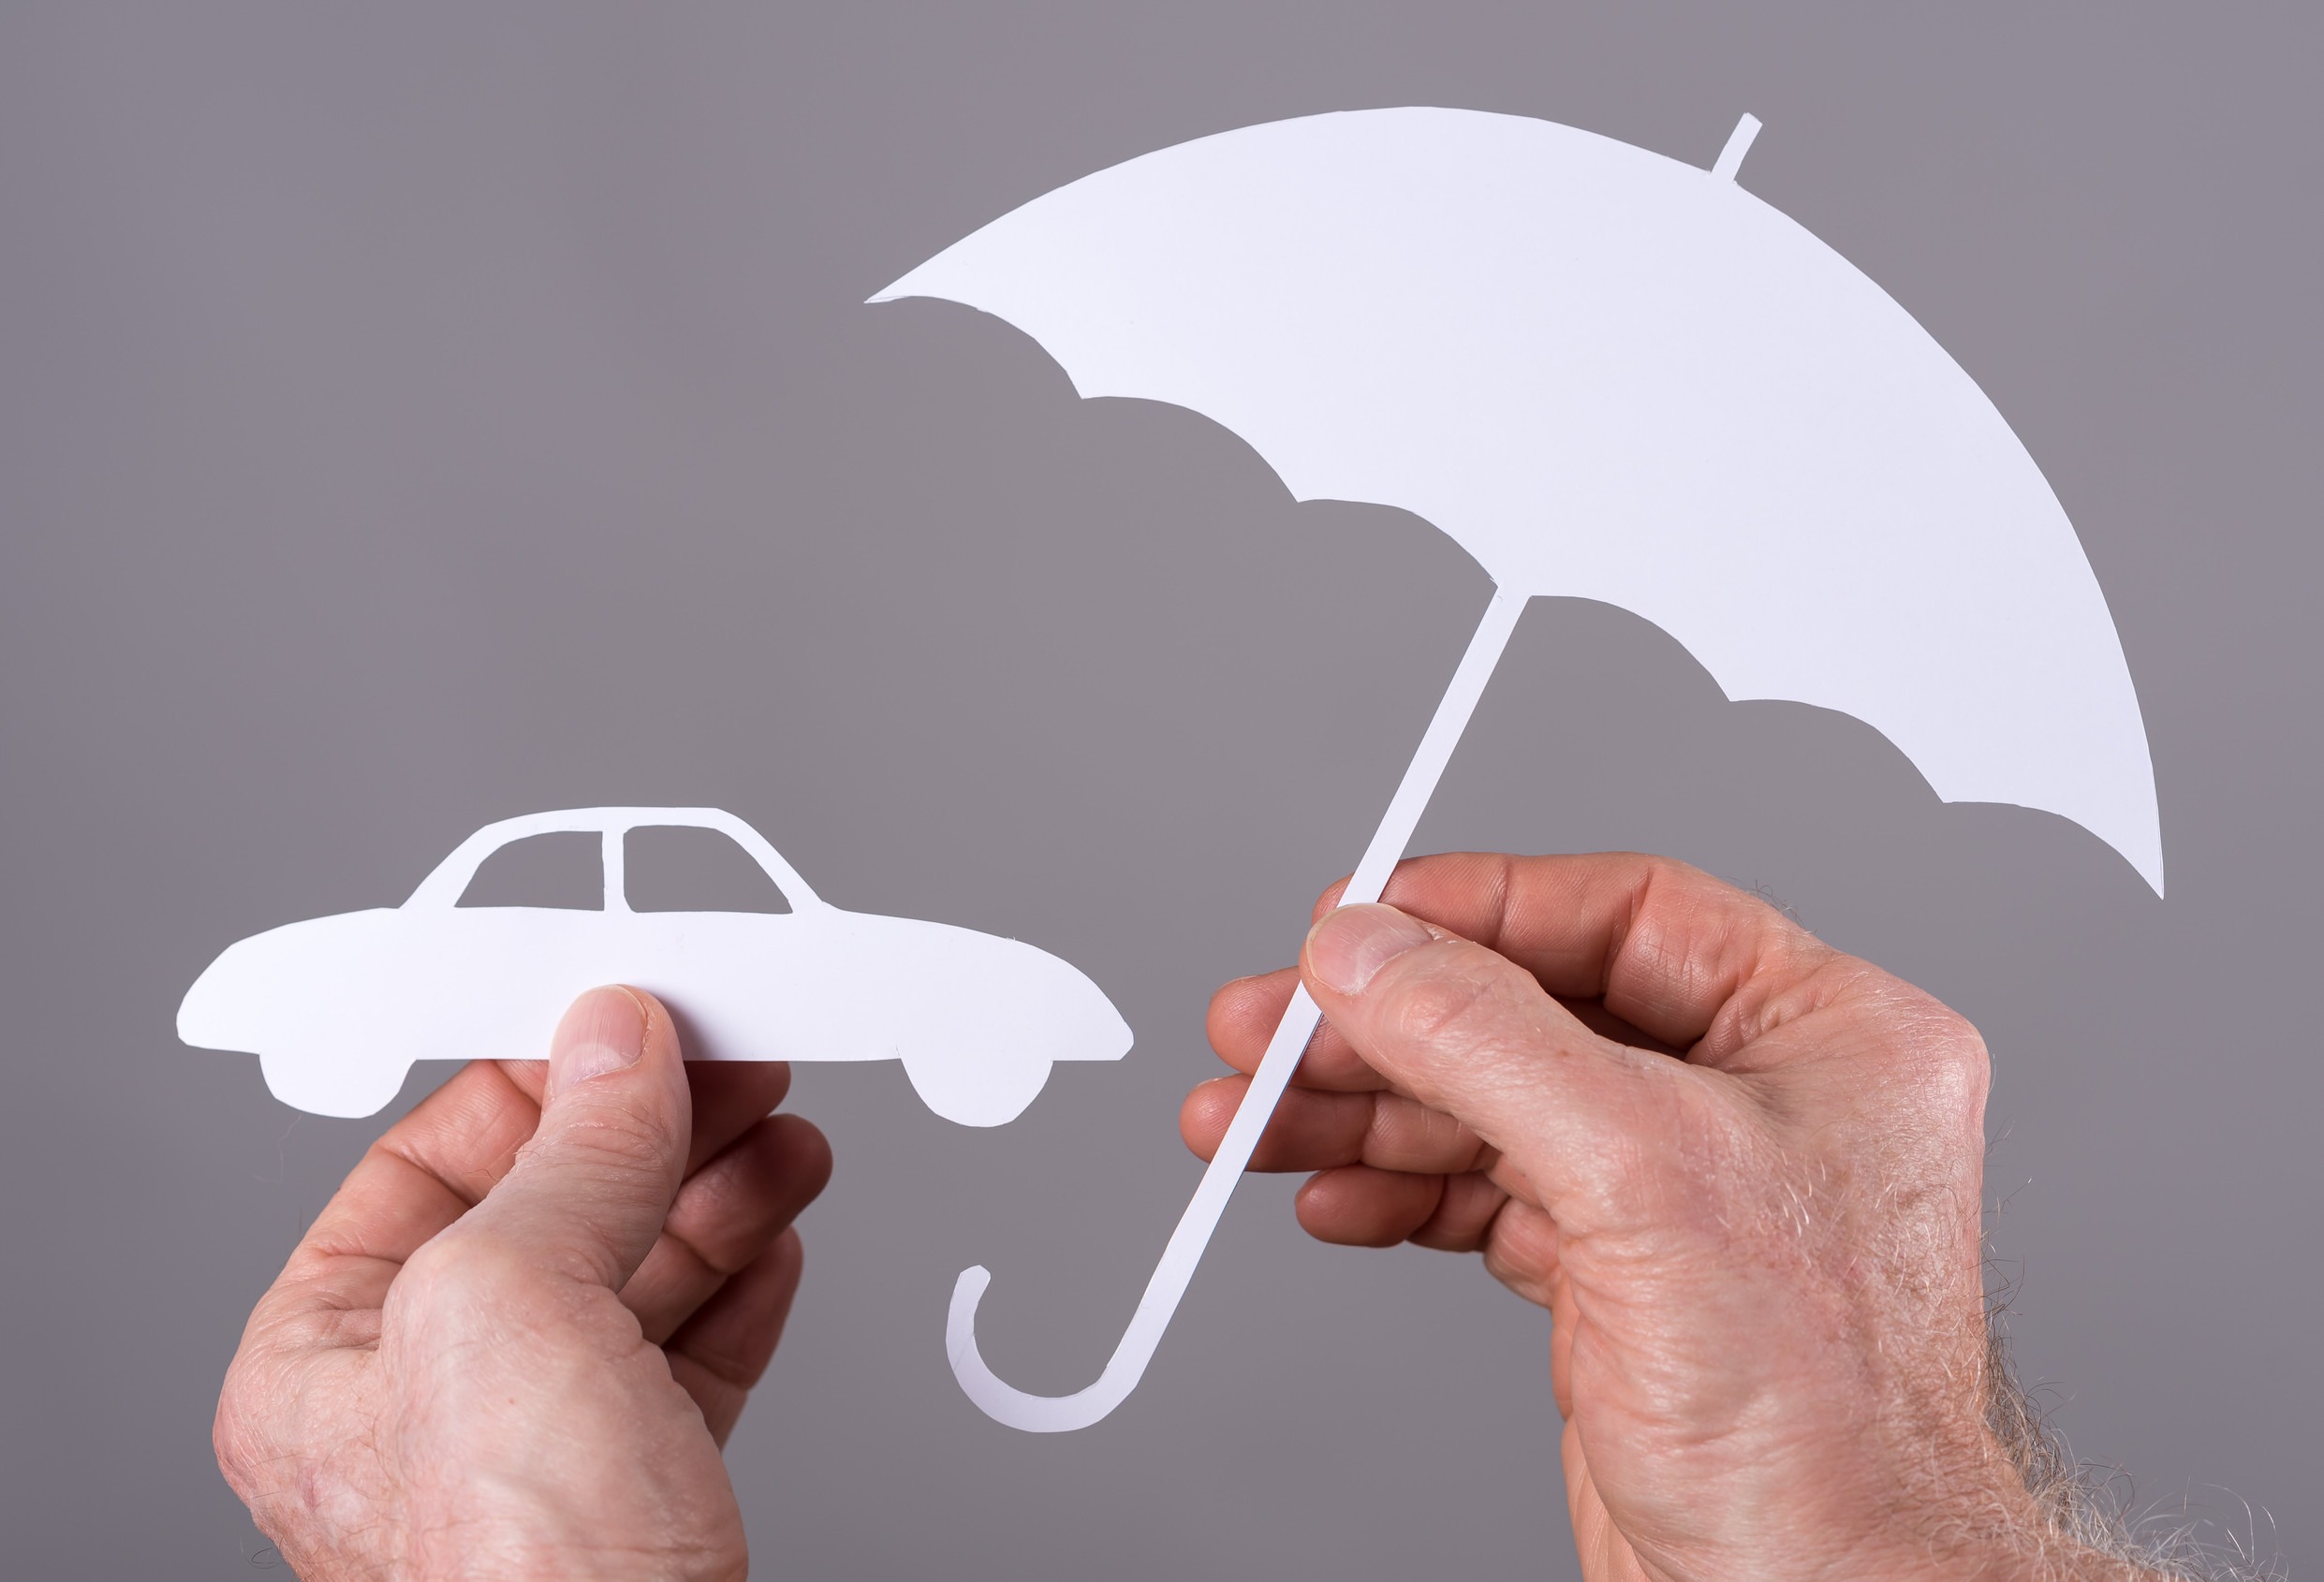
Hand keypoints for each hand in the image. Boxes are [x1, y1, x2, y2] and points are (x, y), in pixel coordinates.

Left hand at [215, 986, 831, 1580]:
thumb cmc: (521, 1581)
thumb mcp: (517, 1306)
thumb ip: (573, 1156)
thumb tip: (619, 1041)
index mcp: (323, 1359)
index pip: (427, 1160)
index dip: (545, 1078)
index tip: (643, 1021)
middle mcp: (422, 1406)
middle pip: (551, 1209)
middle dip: (659, 1130)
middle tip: (744, 1066)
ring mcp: (535, 1453)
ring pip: (634, 1277)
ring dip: (721, 1194)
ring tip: (788, 1142)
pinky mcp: (638, 1491)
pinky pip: (689, 1354)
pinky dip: (744, 1283)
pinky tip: (779, 1237)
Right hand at [1182, 854, 2142, 1581]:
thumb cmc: (1825, 1430)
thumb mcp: (1641, 1178)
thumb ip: (1487, 1040)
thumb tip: (1370, 949)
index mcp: (1823, 1036)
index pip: (1628, 914)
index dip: (1481, 908)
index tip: (1363, 919)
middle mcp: (1754, 1104)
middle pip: (1532, 1015)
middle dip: (1387, 1029)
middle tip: (1269, 1029)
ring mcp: (1683, 1195)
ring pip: (1491, 1110)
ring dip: (1362, 1115)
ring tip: (1251, 1119)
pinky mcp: (1622, 1281)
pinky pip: (1485, 1200)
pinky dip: (1398, 1194)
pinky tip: (1331, 1195)